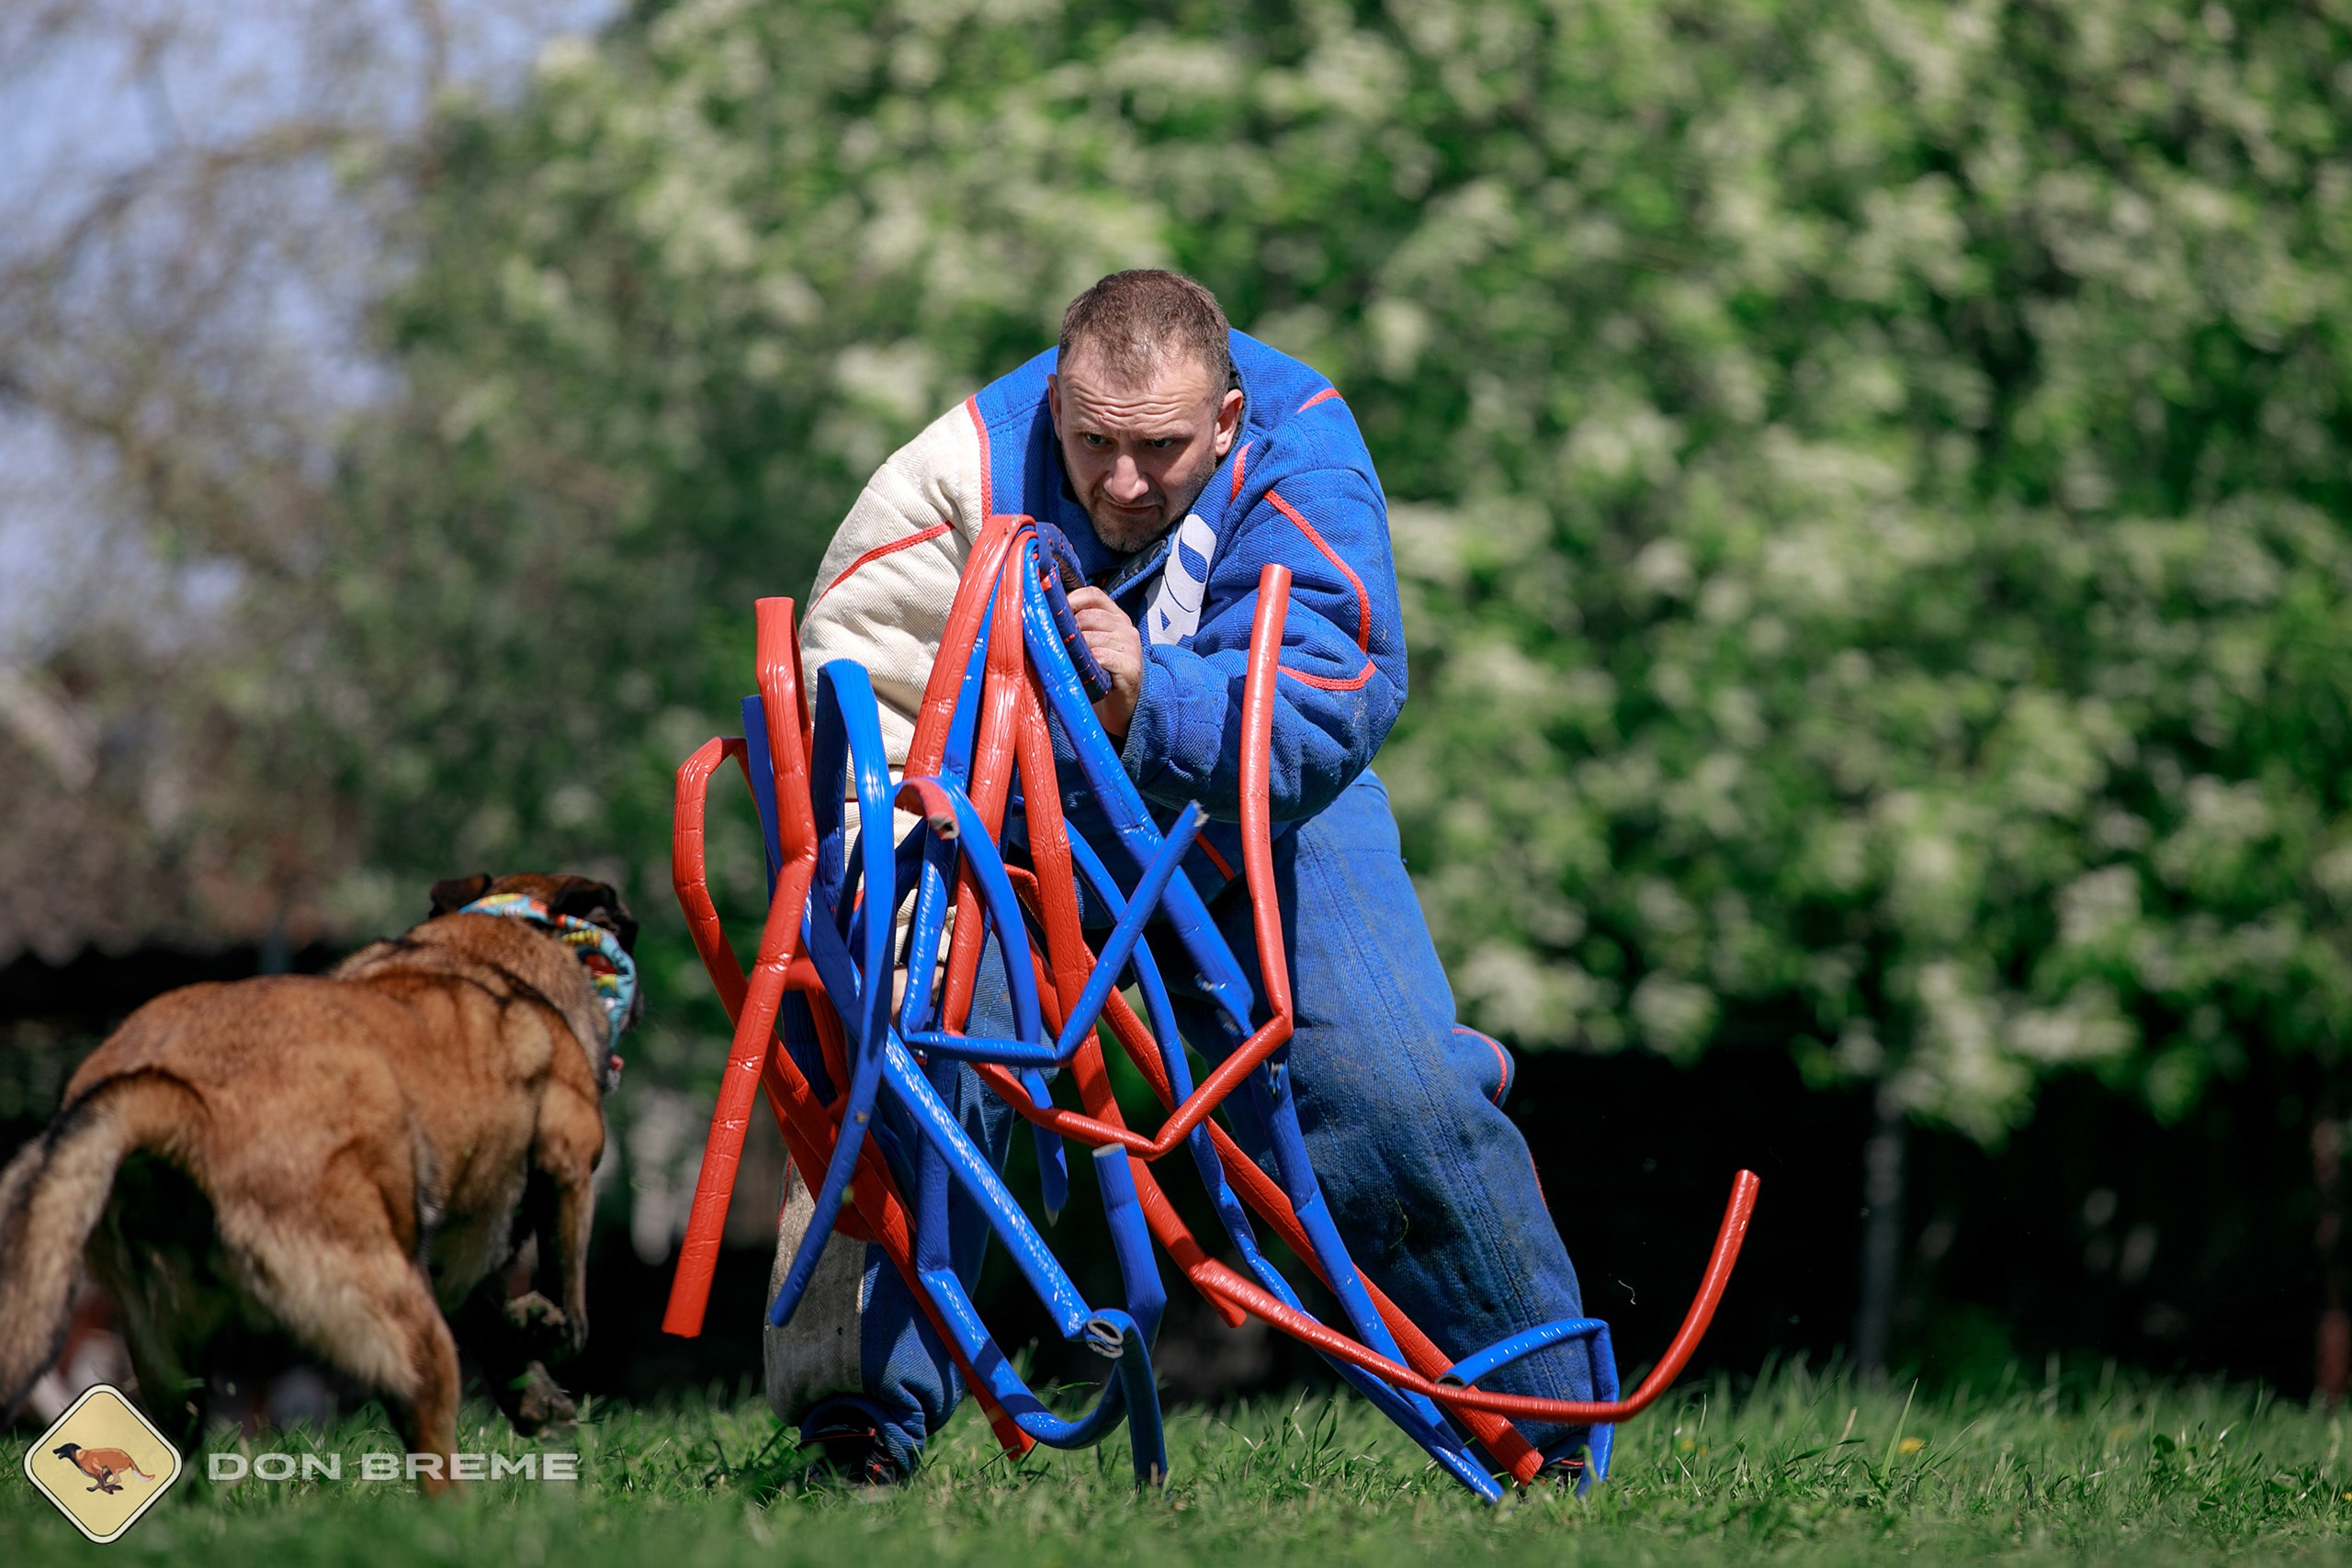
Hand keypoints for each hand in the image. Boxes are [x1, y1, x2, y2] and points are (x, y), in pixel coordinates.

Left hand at [1067, 585, 1143, 742]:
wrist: (1121, 706)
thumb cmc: (1100, 673)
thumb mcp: (1090, 645)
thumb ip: (1077, 627)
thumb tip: (1043, 615)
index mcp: (1116, 617)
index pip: (1093, 595)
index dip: (1072, 598)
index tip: (1054, 610)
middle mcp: (1126, 627)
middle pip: (1089, 616)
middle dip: (1069, 631)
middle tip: (1060, 647)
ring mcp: (1130, 647)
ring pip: (1091, 637)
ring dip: (1077, 651)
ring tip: (1074, 663)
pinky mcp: (1131, 667)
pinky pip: (1102, 657)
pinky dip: (1088, 664)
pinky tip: (1086, 673)